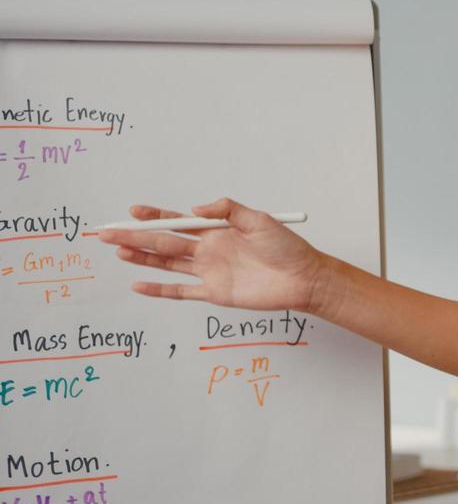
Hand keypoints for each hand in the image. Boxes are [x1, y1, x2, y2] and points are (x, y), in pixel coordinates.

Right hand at [96, 198, 327, 310]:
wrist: (304, 278)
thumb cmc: (287, 248)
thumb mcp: (260, 220)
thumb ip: (227, 211)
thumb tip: (195, 210)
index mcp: (217, 231)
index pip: (179, 221)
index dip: (155, 216)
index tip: (132, 211)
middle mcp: (209, 250)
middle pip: (164, 242)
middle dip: (136, 236)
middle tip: (108, 232)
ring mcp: (209, 272)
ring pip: (167, 263)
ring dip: (142, 258)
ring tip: (117, 251)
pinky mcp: (214, 293)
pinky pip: (181, 291)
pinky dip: (159, 289)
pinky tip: (138, 284)